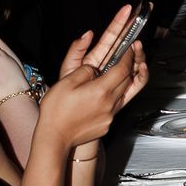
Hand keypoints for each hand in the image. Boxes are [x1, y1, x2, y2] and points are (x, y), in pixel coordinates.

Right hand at [41, 17, 146, 148]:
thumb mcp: (66, 83)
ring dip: (125, 82)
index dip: (128, 56)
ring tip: (124, 72)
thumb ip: (84, 71)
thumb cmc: (56, 111)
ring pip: (124, 94)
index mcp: (101, 91)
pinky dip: (116, 97)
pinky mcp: (107, 125)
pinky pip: (117, 107)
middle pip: (127, 81)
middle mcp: (110, 104)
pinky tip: (108, 92)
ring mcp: (110, 116)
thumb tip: (94, 68)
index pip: (122, 69)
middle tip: (130, 56)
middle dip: (131, 66)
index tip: (129, 48)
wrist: (54, 138)